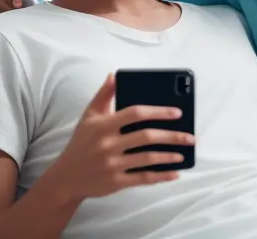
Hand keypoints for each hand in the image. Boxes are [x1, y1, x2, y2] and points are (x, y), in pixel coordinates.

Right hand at [49, 73, 193, 201]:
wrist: (65, 177)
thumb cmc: (81, 142)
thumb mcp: (88, 116)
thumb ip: (103, 95)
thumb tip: (114, 75)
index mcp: (104, 125)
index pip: (135, 113)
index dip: (158, 111)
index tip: (177, 112)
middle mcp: (108, 144)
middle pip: (146, 136)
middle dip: (172, 136)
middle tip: (190, 137)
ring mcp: (112, 164)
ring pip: (147, 158)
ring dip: (169, 156)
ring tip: (183, 153)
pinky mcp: (115, 182)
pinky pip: (142, 178)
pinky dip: (161, 176)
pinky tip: (174, 173)